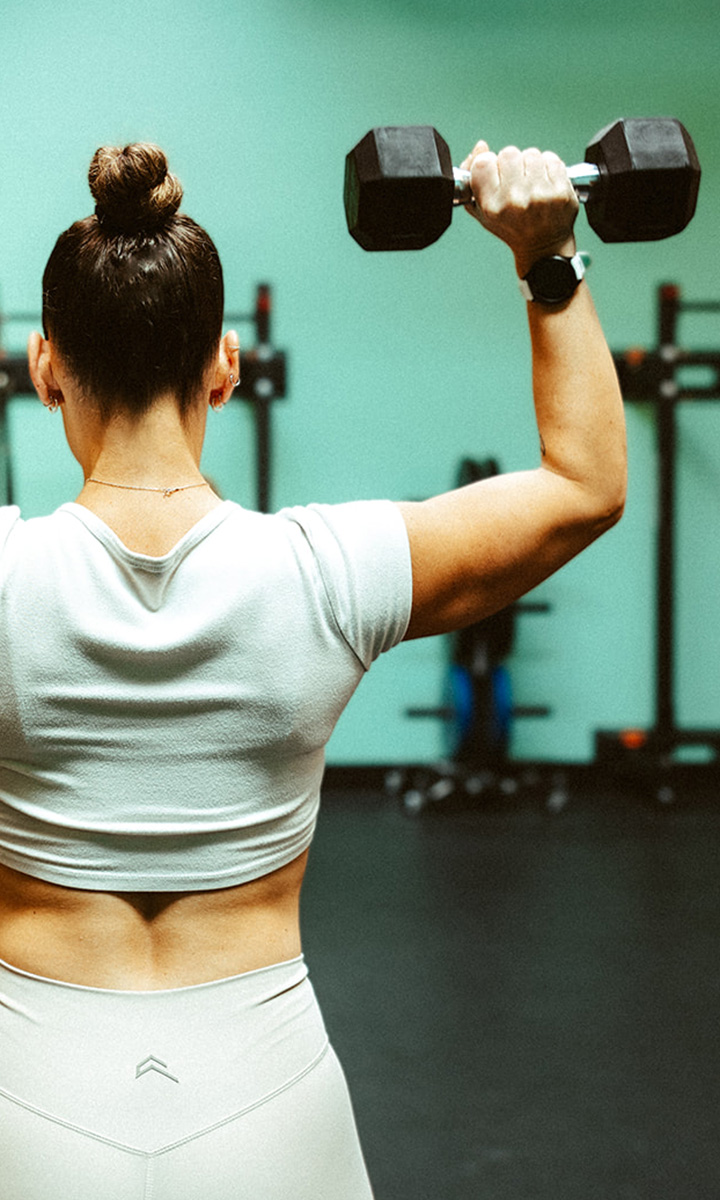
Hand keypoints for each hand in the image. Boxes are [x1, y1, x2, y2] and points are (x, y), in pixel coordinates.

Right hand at [461, 141, 578, 278]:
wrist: (544, 248)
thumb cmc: (512, 229)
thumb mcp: (482, 211)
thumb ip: (473, 177)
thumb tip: (481, 146)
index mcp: (492, 206)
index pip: (484, 162)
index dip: (490, 165)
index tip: (496, 176)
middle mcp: (515, 200)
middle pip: (508, 153)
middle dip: (512, 164)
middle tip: (516, 183)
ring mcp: (540, 194)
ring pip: (531, 154)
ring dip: (531, 165)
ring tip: (532, 184)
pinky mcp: (561, 190)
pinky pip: (551, 159)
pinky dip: (548, 167)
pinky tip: (545, 184)